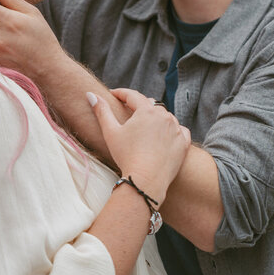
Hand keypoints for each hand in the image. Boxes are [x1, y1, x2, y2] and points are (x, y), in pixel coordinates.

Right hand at [89, 89, 189, 203]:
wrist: (146, 181)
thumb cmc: (126, 156)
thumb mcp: (111, 132)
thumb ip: (102, 111)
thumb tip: (91, 95)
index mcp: (147, 110)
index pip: (133, 96)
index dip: (121, 93)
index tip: (113, 94)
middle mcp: (165, 116)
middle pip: (150, 105)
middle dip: (139, 106)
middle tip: (128, 109)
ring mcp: (176, 129)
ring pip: (165, 117)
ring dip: (156, 118)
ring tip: (146, 125)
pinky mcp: (183, 143)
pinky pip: (179, 130)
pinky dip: (172, 130)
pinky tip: (165, 135)